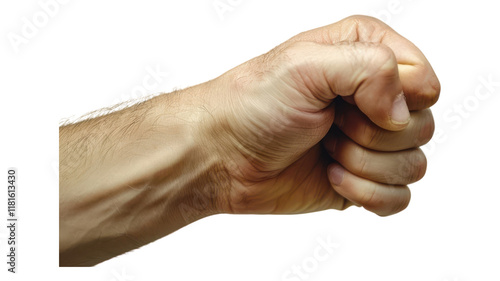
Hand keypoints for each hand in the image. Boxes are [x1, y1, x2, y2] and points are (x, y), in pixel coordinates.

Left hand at [200, 15, 439, 215]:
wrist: (223, 155)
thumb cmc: (253, 105)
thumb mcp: (304, 64)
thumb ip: (369, 67)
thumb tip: (402, 112)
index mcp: (366, 56)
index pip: (423, 80)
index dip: (394, 98)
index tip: (350, 104)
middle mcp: (373, 97)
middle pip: (422, 125)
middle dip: (372, 135)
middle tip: (329, 126)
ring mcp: (370, 141)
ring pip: (414, 164)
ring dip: (364, 165)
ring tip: (325, 150)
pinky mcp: (364, 178)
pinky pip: (399, 197)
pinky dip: (365, 194)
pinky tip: (331, 176)